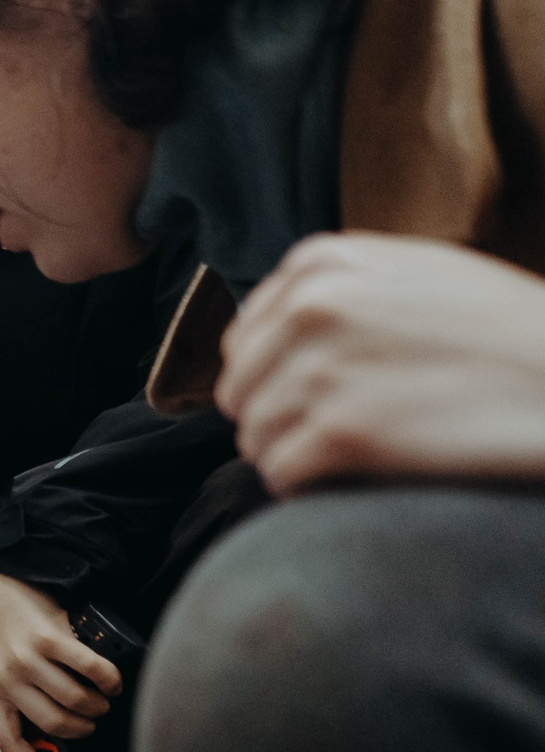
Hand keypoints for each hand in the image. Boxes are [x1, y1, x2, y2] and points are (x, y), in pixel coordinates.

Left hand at [0, 572, 118, 751]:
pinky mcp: (49, 638)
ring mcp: (26, 658)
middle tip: (91, 720)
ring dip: (97, 705)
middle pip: (55, 723)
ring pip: (76, 699)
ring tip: (102, 700)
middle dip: (82, 727)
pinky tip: (111, 682)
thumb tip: (46, 734)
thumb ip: (13, 696)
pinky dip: (108, 680)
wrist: (4, 584)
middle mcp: (4, 677)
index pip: (8, 739)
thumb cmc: (4, 631)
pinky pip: (90, 669)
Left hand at [216, 233, 544, 492]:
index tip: (313, 394)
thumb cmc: (510, 333)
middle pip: (241, 389)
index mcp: (322, 265)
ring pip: (254, 437)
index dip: (272, 376)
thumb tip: (278, 325)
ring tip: (356, 456)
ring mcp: (321, 368)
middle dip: (277, 418)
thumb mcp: (420, 276)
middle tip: (335, 434)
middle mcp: (311, 308)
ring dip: (294, 455)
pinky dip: (308, 486)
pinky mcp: (339, 431)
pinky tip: (356, 478)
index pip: (245, 337)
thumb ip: (344, 289)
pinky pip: (280, 474)